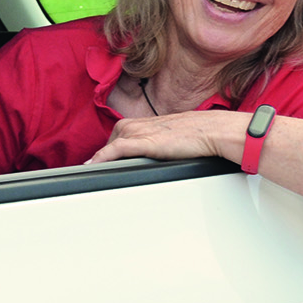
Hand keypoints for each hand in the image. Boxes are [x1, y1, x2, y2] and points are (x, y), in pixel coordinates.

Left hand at [86, 110, 243, 165]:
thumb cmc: (190, 136)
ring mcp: (136, 132)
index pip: (110, 144)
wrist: (209, 131)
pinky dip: (101, 159)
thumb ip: (145, 147)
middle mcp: (131, 126)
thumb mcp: (160, 140)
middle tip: (101, 178)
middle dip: (105, 163)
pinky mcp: (143, 141)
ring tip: (94, 179)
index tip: (95, 170)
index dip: (104, 159)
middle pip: (107, 149)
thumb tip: (135, 164)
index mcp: (134, 124)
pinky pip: (114, 150)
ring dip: (100, 164)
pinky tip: (93, 167)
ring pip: (108, 150)